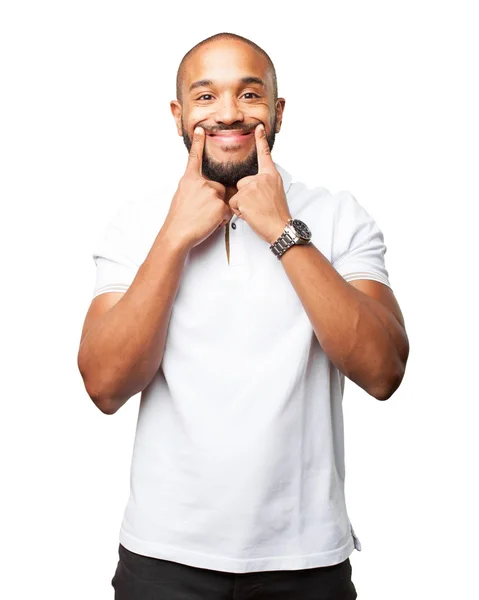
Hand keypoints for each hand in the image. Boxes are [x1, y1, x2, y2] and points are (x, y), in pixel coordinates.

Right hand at [162, 127, 232, 250]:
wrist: (177, 233)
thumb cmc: (179, 219)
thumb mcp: (182, 196)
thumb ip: (194, 188)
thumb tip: (203, 189)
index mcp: (189, 180)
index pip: (195, 158)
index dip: (198, 143)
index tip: (201, 130)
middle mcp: (201, 183)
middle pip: (218, 187)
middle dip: (215, 200)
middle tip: (201, 212)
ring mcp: (211, 193)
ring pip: (224, 200)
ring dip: (218, 210)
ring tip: (203, 218)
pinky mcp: (220, 205)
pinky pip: (227, 211)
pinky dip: (221, 219)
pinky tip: (209, 222)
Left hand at [229, 124, 291, 243]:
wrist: (280, 227)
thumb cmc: (277, 215)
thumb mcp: (276, 193)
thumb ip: (265, 184)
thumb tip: (255, 184)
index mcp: (272, 176)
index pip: (265, 155)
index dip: (261, 141)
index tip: (258, 127)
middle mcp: (262, 178)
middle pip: (242, 182)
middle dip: (245, 195)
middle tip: (259, 206)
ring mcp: (253, 186)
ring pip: (237, 193)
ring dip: (242, 204)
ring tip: (255, 211)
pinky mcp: (244, 196)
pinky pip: (233, 203)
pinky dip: (238, 212)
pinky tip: (250, 215)